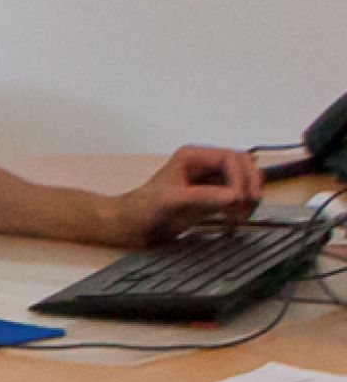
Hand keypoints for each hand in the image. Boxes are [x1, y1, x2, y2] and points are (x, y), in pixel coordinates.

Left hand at [114, 145, 261, 245]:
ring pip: (242, 181)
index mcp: (192, 156)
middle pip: (242, 165)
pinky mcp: (210, 197)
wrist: (132, 225)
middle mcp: (203, 164)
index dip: (240, 177)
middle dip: (249, 184)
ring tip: (239, 217)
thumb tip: (234, 196)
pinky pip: (236, 197)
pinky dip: (240, 208)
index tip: (239, 199)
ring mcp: (208, 181)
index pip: (229, 157)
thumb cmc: (144, 208)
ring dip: (247, 197)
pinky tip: (233, 222)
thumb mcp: (172, 201)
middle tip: (248, 206)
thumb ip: (203, 197)